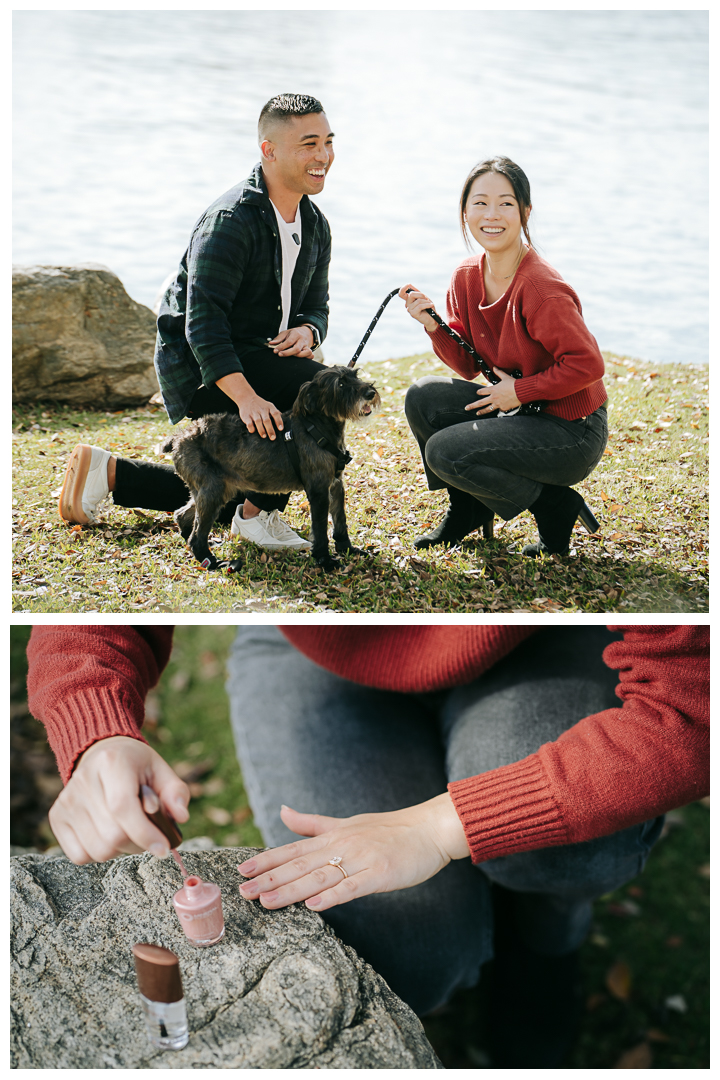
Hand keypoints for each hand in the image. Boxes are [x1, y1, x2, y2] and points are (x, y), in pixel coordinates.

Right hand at [48, 736, 189, 864]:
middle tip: (148, 834)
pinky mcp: (57, 817)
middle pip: (112, 835)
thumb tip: (181, 818)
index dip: (145, 833)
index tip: (164, 848)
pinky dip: (99, 854)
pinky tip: (108, 834)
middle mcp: (83, 780)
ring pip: (98, 850)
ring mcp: (67, 800)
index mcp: (111, 762)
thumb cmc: (135, 765)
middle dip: (138, 843)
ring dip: (121, 850)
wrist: (101, 753)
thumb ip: (176, 792)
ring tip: (128, 830)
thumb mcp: (160, 770)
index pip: (123, 807)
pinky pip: (80, 856)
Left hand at [236, 793, 469, 912]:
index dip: (267, 860)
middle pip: (300, 865)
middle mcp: (342, 846)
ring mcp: (360, 859)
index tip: (241, 870)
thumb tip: (282, 811)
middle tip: (243, 892)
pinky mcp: (379, 873)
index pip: (293, 849)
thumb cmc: (389, 829)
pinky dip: (332, 896)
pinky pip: (352, 887)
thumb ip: (312, 822)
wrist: (428, 829)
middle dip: (269, 879)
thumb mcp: (346, 823)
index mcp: (333, 836)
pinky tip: (314, 906)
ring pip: (319, 877)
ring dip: (291, 890)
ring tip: (266, 902)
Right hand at [237, 388, 283, 438]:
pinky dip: (251, 428)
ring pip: (258, 422)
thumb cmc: (261, 404)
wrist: (246, 397)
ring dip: (261, 430)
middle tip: (273, 438)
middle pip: (267, 420)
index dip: (279, 421)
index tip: (281, 429)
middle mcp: (262, 410)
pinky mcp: (246, 416)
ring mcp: (254, 412)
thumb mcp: (269, 405)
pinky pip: (249, 423)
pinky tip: (253, 431)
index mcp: (269, 407)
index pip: (275, 414)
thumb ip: (276, 412)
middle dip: (270, 429)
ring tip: (264, 436)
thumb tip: (284, 419)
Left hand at [267, 326, 314, 357]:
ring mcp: (307, 346)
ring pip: (306, 353)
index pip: (289, 342)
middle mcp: (302, 340)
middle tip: (280, 355)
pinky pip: (310, 356)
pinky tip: (299, 359)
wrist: (306, 332)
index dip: (281, 347)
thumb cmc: (294, 334)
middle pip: (296, 348)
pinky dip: (306, 358)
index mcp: (296, 334)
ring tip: (290, 356)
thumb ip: (278, 338)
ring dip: (297, 356)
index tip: (275, 351)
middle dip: (287, 353)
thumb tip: (270, 343)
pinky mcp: (309, 350)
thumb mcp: (285, 333)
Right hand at [399, 284, 438, 331]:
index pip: (401, 294)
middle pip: (411, 294)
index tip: (408, 284)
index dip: (403, 288)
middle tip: (426, 298)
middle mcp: (407, 304)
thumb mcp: (423, 297)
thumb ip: (417, 292)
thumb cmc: (428, 307)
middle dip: (421, 295)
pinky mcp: (413, 314)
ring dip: (426, 301)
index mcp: (409, 300)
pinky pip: (420, 306)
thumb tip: (409, 285)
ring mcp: (409, 309)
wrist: (433, 318)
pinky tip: (431, 305)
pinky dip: (427, 305)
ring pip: (418, 301)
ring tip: (430, 304)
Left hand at [465, 367, 520, 413]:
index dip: (479, 392)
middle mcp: (493, 397)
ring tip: (477, 413)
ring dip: (481, 411)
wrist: (521, 391)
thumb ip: (499, 372)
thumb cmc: (514, 383)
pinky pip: (499, 410)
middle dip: (472, 405)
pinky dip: (499, 409)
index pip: (482, 391)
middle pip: (480, 402)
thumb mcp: (505, 377)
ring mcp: (498, 404)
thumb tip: (494, 367)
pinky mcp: (503, 408)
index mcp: (493, 389)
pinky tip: (498, 410)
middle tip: (466, 408)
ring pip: (487, 409)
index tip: (477, 393)